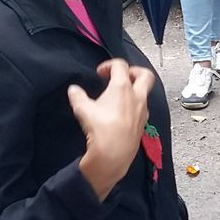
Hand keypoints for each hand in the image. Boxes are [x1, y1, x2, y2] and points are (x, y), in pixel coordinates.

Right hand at [69, 59, 157, 199]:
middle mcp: (137, 96)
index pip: (120, 66)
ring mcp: (143, 111)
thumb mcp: (83, 110)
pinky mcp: (143, 124)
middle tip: (123, 76)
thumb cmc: (100, 128)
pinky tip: (123, 113)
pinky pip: (142, 109)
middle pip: (145, 75)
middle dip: (135, 71)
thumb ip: (77, 96)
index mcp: (122, 87)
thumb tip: (73, 90)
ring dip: (135, 90)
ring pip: (145, 93)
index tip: (100, 73)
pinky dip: (135, 106)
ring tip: (120, 96)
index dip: (109, 65)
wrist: (113, 154)